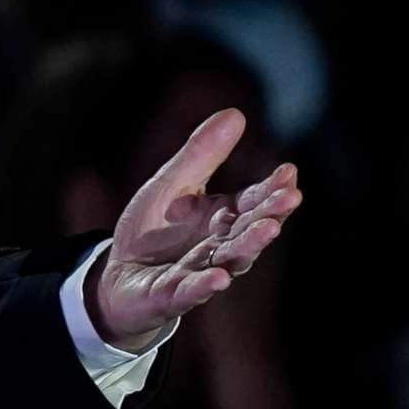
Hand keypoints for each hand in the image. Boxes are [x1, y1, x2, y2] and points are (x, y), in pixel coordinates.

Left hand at [92, 108, 301, 348]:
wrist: (118, 277)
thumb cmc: (153, 230)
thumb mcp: (172, 183)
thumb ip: (203, 154)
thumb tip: (236, 113)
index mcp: (222, 218)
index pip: (253, 202)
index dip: (272, 189)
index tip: (289, 172)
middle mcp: (218, 247)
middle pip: (247, 231)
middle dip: (269, 215)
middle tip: (290, 198)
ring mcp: (197, 273)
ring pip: (228, 261)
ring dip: (249, 246)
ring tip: (268, 230)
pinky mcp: (170, 296)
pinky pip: (189, 292)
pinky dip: (204, 286)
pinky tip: (219, 278)